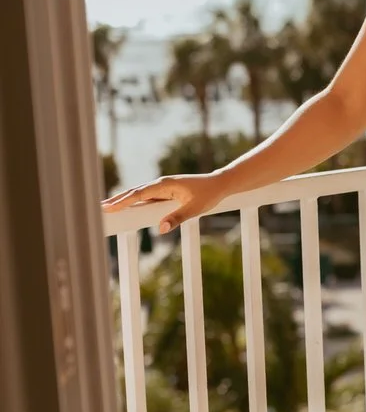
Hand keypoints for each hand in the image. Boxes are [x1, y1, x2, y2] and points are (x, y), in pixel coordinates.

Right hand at [101, 172, 227, 234]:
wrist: (219, 183)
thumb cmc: (209, 194)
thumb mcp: (195, 209)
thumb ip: (178, 218)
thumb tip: (160, 229)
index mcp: (165, 185)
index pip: (139, 194)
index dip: (123, 201)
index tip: (108, 207)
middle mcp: (161, 184)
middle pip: (134, 192)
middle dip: (117, 200)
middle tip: (99, 207)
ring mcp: (162, 187)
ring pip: (139, 194)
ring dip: (124, 200)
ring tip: (108, 206)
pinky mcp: (166, 191)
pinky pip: (146, 197)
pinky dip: (135, 201)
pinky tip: (127, 206)